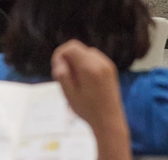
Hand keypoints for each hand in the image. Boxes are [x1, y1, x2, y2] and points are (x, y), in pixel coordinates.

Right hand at [51, 40, 128, 159]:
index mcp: (88, 67)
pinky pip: (95, 58)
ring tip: (75, 80)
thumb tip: (60, 61)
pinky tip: (85, 80)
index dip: (60, 54)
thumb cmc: (87, 109)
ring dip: (77, 61)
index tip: (57, 68)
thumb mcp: (69, 94)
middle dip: (68, 59)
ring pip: (87, 52)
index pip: (71, 47)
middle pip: (79, 48)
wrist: (109, 120)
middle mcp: (100, 62)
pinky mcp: (111, 68)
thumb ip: (62, 75)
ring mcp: (107, 64)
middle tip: (64, 77)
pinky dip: (87, 64)